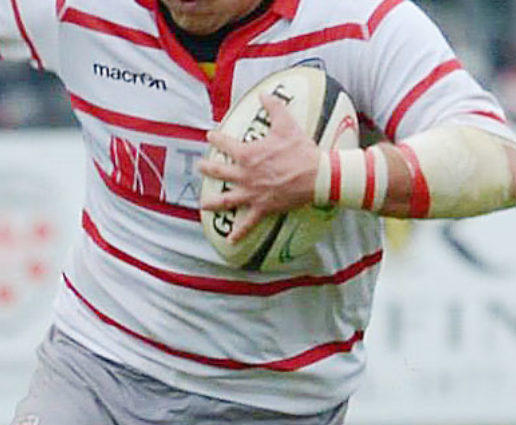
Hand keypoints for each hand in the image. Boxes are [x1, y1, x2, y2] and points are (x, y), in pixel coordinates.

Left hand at [198, 94, 319, 240]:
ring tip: (203, 205)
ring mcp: (252, 193)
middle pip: (219, 172)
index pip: (226, 144)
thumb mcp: (287, 124)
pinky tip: (230, 240)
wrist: (316, 175)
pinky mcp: (262, 208)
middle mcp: (245, 175)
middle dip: (207, 169)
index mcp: (248, 154)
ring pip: (227, 199)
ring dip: (213, 202)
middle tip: (199, 167)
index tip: (210, 135)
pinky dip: (239, 232)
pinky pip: (247, 222)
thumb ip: (274, 107)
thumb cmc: (301, 150)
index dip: (216, 138)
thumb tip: (264, 93)